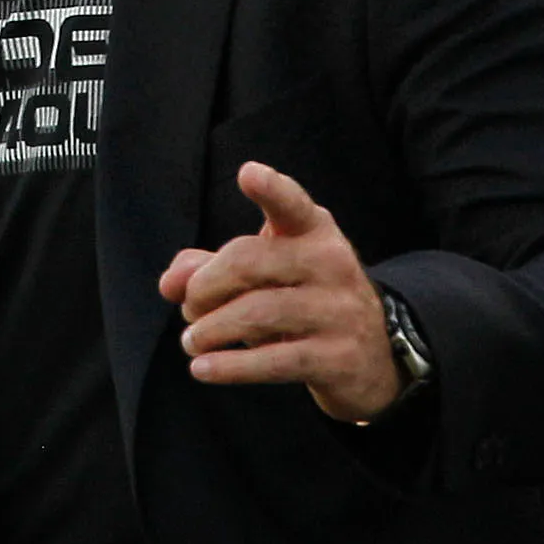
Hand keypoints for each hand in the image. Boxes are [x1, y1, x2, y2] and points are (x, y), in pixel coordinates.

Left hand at [159, 162, 397, 423]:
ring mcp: (338, 312)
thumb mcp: (264, 276)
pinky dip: (229, 366)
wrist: (373, 357)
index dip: (271, 189)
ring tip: (191, 341)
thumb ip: (211, 269)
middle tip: (188, 307)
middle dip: (205, 286)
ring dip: (210, 330)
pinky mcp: (336, 358)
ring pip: (257, 313)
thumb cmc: (303, 302)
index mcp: (314, 232)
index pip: (292, 205)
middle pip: (250, 262)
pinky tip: (201, 369)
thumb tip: (171, 282)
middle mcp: (331, 264)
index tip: (248, 174)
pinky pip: (273, 360)